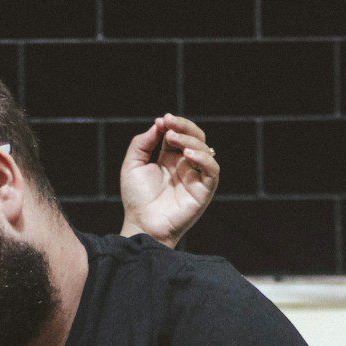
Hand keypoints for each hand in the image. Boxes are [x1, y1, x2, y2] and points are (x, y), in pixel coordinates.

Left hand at [119, 114, 219, 246]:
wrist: (142, 224)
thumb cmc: (136, 198)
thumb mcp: (132, 165)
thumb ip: (142, 142)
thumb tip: (159, 124)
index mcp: (170, 158)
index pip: (179, 133)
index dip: (175, 124)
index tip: (163, 120)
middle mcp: (185, 165)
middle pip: (196, 138)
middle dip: (184, 127)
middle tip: (170, 125)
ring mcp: (196, 177)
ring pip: (206, 150)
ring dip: (190, 141)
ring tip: (173, 140)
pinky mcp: (204, 190)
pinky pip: (213, 171)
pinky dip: (204, 159)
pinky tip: (188, 155)